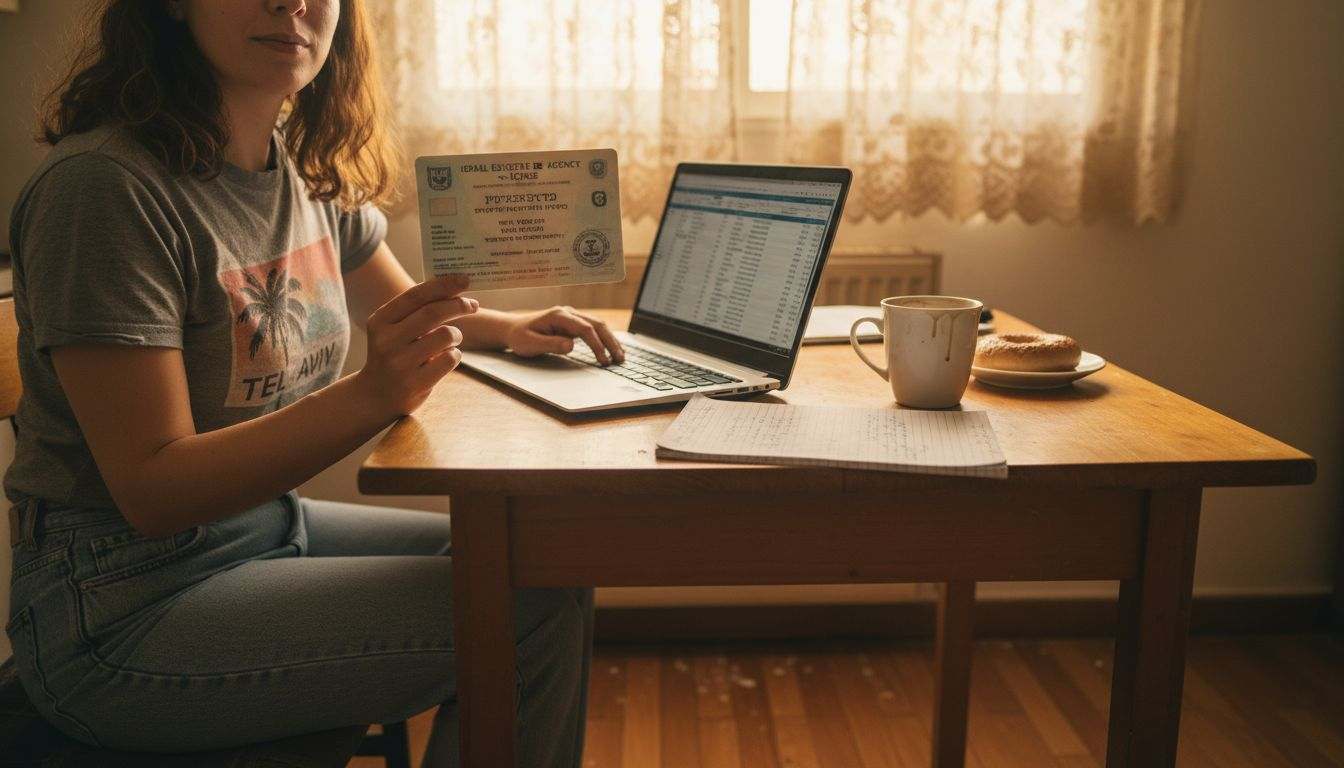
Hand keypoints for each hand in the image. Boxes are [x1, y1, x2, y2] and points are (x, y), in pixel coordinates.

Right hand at [354, 275, 477, 417]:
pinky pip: (450, 359)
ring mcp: (400, 364)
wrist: (375, 395)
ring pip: (445, 336)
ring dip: (456, 334)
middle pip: (433, 313)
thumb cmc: (394, 353)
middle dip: (458, 305)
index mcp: (380, 321)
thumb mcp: (394, 329)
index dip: (443, 285)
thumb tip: (455, 287)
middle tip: (472, 305)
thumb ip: (417, 310)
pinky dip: (455, 355)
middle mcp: (387, 341)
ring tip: (451, 339)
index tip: (465, 279)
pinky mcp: (415, 383)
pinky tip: (446, 358)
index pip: (415, 295)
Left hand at [504, 305, 623, 364]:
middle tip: (619, 359)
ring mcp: (572, 317)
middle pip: (597, 324)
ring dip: (610, 340)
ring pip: (598, 326)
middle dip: (610, 342)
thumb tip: (571, 345)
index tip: (603, 360)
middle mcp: (568, 313)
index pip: (585, 328)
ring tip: (620, 357)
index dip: (596, 344)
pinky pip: (593, 329)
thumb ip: (550, 344)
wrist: (512, 329)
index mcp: (558, 315)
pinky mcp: (573, 324)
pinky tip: (610, 350)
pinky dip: (604, 339)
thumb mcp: (530, 343)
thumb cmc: (519, 337)